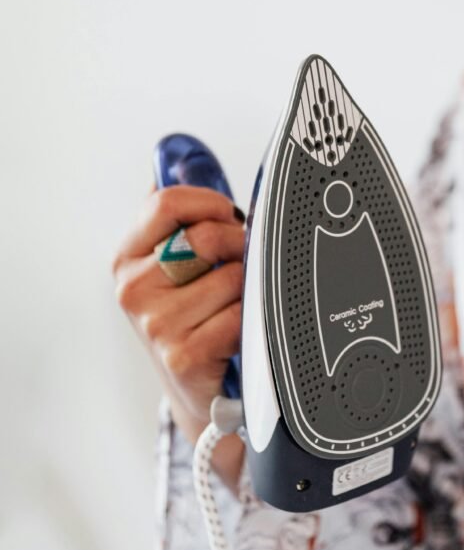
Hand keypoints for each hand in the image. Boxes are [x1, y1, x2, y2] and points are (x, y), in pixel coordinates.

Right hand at [112, 184, 245, 490]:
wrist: (197, 392)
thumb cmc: (192, 320)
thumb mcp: (171, 266)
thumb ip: (173, 215)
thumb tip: (178, 156)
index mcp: (127, 258)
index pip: (166, 204)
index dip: (209, 202)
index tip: (227, 214)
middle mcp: (133, 290)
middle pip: (203, 237)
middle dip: (237, 243)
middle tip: (242, 259)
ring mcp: (156, 324)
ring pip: (230, 277)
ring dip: (247, 286)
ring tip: (237, 301)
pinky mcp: (184, 354)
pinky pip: (240, 314)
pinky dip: (250, 317)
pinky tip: (238, 329)